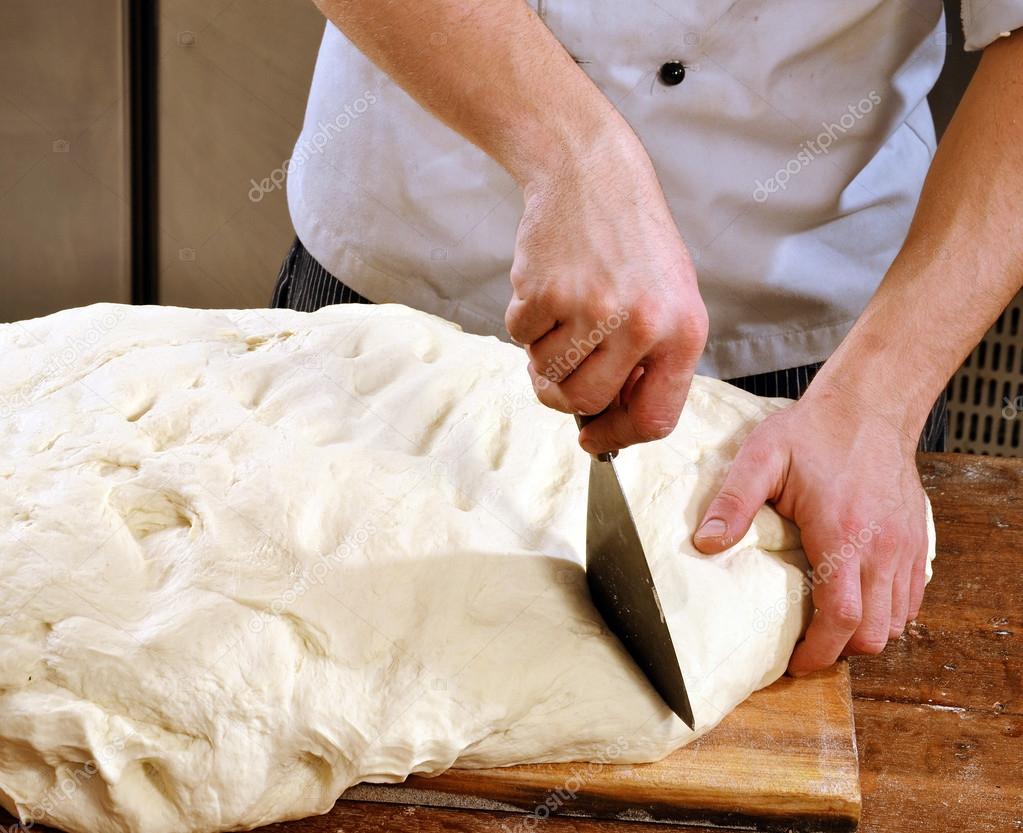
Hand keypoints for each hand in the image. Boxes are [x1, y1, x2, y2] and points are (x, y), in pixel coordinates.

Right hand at [505, 129, 707, 454]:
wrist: (590, 173)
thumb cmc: (631, 241)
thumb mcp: (668, 299)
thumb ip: (649, 361)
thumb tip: (610, 418)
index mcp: (683, 331)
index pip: (654, 418)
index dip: (618, 436)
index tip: (594, 440)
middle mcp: (641, 324)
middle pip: (586, 402)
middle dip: (564, 398)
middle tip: (556, 374)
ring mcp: (591, 308)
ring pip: (548, 374)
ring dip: (542, 355)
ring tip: (560, 313)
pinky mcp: (545, 292)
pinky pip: (519, 337)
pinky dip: (524, 321)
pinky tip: (545, 286)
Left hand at [692, 381, 930, 674]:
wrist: (871, 405)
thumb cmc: (814, 430)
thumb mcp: (763, 456)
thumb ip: (734, 501)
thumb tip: (706, 543)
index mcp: (841, 533)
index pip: (841, 617)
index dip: (819, 651)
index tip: (796, 663)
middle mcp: (881, 547)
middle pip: (873, 632)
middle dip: (840, 650)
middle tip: (808, 647)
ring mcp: (904, 546)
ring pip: (896, 620)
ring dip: (864, 632)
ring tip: (829, 625)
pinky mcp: (916, 540)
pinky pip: (911, 597)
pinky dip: (888, 611)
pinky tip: (858, 600)